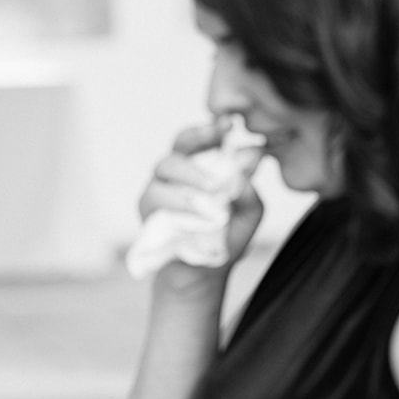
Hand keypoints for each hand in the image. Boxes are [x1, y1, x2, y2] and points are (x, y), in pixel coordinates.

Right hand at [139, 120, 263, 276]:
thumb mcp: (249, 213)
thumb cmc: (225, 237)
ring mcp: (158, 189)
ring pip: (165, 169)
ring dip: (188, 179)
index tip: (226, 125)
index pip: (199, 139)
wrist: (202, 272)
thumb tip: (252, 157)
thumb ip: (249, 187)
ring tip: (210, 193)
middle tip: (218, 164)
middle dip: (198, 145)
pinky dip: (175, 203)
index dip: (209, 130)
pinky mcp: (147, 210)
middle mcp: (176, 174)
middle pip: (178, 147)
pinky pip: (154, 198)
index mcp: (200, 166)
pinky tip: (193, 212)